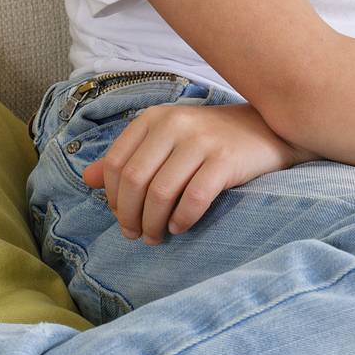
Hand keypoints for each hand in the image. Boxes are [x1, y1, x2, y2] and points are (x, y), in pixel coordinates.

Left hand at [81, 101, 305, 244]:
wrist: (267, 130)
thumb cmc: (210, 141)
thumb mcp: (166, 141)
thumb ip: (128, 157)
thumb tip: (87, 180)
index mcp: (154, 118)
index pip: (116, 163)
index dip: (114, 197)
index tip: (122, 216)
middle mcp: (174, 124)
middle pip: (135, 180)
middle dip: (130, 215)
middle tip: (136, 235)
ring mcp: (201, 141)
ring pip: (160, 192)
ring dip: (153, 223)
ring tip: (157, 236)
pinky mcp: (225, 160)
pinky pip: (193, 198)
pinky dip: (182, 219)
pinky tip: (180, 226)